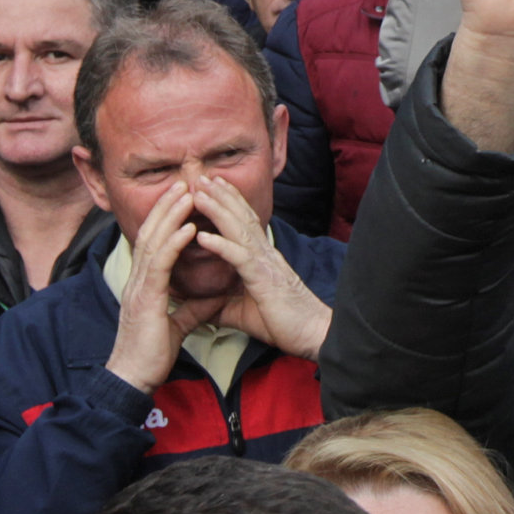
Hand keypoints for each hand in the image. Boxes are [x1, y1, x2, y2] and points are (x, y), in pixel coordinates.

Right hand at [104, 177, 206, 391]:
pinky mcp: (145, 300)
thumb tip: (215, 298)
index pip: (153, 243)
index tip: (183, 199)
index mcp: (144, 285)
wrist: (133, 379)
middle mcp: (137, 281)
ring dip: (170, 215)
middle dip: (167, 206)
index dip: (166, 219)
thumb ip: (193, 308)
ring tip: (187, 193)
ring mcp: (138, 289)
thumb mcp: (178, 325)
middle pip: (150, 233)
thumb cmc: (151, 354)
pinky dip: (174, 243)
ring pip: (153, 242)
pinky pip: (160, 266)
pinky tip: (188, 228)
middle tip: (184, 182)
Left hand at [187, 172, 329, 360]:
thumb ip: (222, 307)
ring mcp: (266, 264)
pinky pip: (240, 258)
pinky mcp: (264, 280)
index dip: (229, 202)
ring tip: (199, 192)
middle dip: (221, 195)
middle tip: (200, 177)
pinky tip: (202, 236)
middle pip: (241, 216)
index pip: (245, 223)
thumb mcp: (245, 314)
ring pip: (240, 229)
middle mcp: (266, 254)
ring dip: (218, 209)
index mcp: (263, 259)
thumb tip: (200, 309)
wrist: (314, 336)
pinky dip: (220, 245)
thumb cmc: (284, 324)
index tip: (211, 187)